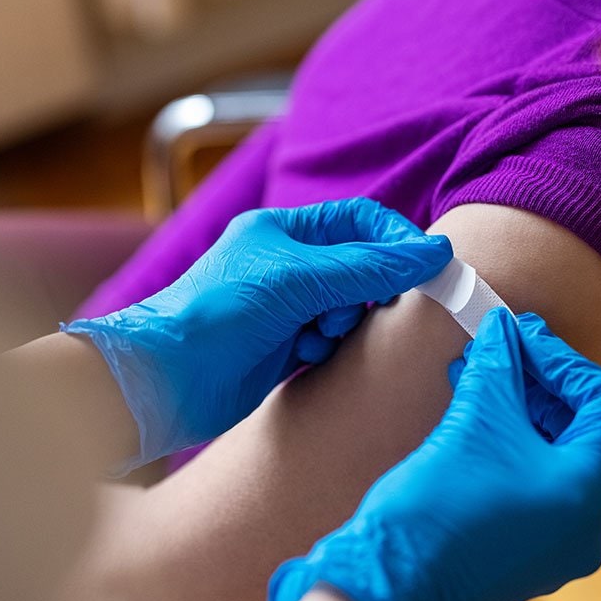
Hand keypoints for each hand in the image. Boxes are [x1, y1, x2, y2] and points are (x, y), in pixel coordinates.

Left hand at [63, 198, 451, 463]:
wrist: (166, 378)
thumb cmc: (219, 312)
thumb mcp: (299, 279)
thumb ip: (369, 267)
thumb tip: (435, 253)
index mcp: (285, 231)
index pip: (359, 222)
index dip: (396, 242)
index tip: (426, 268)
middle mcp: (288, 265)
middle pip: (360, 268)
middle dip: (368, 290)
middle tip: (360, 311)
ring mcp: (287, 307)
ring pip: (350, 308)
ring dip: (345, 321)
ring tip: (319, 334)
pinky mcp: (285, 347)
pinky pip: (332, 340)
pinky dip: (329, 345)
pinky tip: (306, 353)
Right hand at [267, 310, 600, 600]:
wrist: (388, 581)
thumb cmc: (437, 505)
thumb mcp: (475, 420)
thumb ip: (498, 364)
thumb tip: (503, 327)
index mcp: (587, 493)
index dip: (564, 360)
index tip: (521, 335)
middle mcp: (585, 526)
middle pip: (581, 431)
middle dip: (538, 382)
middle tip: (501, 345)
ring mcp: (555, 546)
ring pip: (552, 458)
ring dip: (517, 409)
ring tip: (475, 371)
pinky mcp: (523, 553)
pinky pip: (531, 486)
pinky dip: (507, 444)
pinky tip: (469, 410)